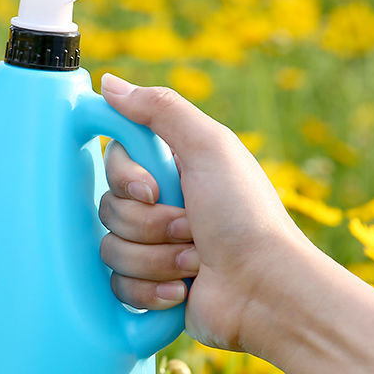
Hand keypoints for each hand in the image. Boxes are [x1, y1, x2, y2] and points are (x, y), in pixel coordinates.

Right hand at [99, 74, 311, 353]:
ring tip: (195, 261)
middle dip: (150, 225)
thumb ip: (159, 109)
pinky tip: (183, 290)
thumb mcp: (209, 147)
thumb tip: (108, 82)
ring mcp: (155, 249)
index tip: (153, 190)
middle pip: (109, 209)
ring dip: (156, 258)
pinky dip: (152, 291)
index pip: (114, 163)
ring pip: (111, 250)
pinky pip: (119, 287)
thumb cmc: (244, 215)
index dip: (125, 179)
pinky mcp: (151, 288)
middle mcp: (161, 208)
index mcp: (172, 170)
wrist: (264, 290)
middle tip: (192, 228)